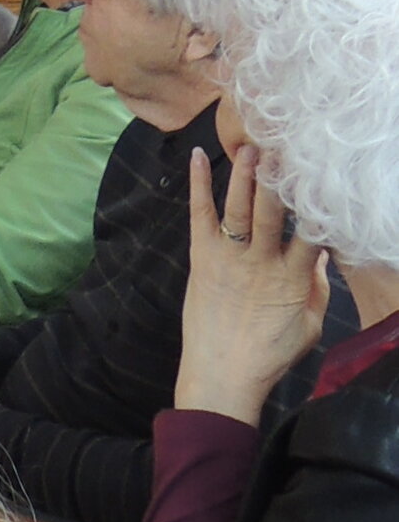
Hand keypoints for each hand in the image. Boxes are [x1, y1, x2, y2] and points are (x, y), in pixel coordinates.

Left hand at [174, 144, 327, 425]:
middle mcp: (261, 261)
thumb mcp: (309, 326)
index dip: (316, 203)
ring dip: (246, 175)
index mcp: (293, 278)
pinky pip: (200, 213)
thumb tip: (321, 254)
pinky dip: (199, 184)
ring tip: (254, 146)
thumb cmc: (269, 355)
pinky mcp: (201, 256)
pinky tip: (199, 156)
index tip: (322, 177)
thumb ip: (318, 288)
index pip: (310, 232)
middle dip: (280, 178)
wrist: (222, 375)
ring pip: (240, 207)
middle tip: (286, 148)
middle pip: (274, 212)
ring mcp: (229, 257)